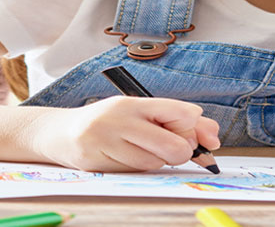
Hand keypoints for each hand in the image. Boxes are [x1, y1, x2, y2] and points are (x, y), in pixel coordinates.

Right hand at [21, 96, 220, 171]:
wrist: (61, 132)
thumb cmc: (109, 122)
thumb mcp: (139, 112)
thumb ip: (177, 119)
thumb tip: (212, 134)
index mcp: (134, 102)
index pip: (181, 112)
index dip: (195, 128)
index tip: (198, 136)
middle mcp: (120, 118)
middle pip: (174, 146)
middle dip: (180, 152)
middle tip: (172, 149)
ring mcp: (107, 140)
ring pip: (155, 162)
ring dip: (157, 161)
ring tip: (141, 150)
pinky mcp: (97, 160)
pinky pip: (135, 172)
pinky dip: (139, 168)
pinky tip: (126, 157)